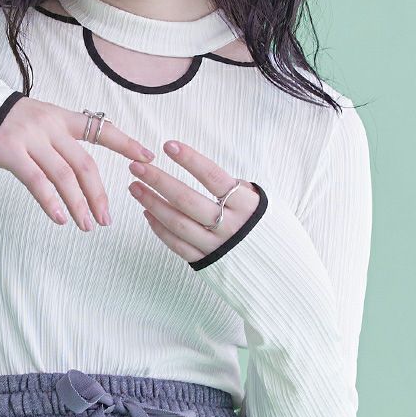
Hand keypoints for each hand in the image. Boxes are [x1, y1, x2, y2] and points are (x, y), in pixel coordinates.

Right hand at [0, 96, 155, 230]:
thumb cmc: (13, 125)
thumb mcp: (43, 123)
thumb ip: (64, 142)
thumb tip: (88, 175)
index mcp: (62, 118)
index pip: (101, 130)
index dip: (126, 143)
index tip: (148, 157)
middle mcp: (50, 126)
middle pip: (84, 164)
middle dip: (98, 194)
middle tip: (107, 219)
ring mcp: (31, 138)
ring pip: (63, 176)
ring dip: (78, 205)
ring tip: (87, 225)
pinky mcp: (11, 152)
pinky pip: (36, 181)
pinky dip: (51, 202)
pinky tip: (60, 218)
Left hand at [127, 139, 260, 265]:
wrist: (281, 271)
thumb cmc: (267, 229)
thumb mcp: (261, 202)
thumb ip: (235, 188)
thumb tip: (207, 172)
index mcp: (246, 205)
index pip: (213, 177)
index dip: (190, 160)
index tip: (168, 145)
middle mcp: (230, 226)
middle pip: (187, 200)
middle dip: (158, 181)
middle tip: (136, 167)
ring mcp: (216, 246)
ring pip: (177, 223)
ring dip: (152, 203)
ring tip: (134, 187)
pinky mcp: (205, 262)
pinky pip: (177, 244)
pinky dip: (159, 228)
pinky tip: (147, 212)